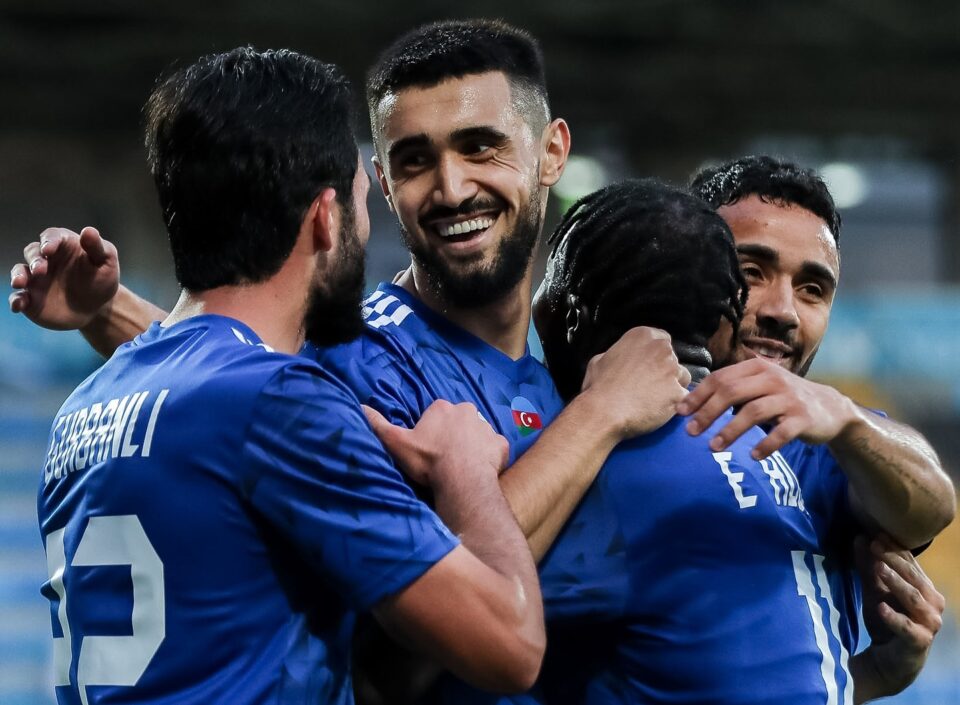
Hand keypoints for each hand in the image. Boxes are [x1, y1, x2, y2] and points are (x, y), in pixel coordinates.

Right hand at [9, 226, 119, 329]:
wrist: (97, 308)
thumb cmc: (101, 280)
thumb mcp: (106, 262)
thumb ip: (96, 247)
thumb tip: (88, 231)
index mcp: (63, 245)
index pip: (51, 237)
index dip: (48, 241)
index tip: (48, 249)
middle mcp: (46, 259)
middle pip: (32, 252)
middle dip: (34, 259)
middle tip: (40, 270)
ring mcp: (36, 279)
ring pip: (20, 272)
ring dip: (18, 276)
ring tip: (21, 283)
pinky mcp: (31, 297)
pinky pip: (18, 297)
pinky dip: (16, 300)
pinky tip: (20, 304)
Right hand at [363, 401, 508, 488]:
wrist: (462, 480)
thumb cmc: (428, 460)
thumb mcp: (396, 443)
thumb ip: (378, 425)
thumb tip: (360, 406)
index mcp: (442, 407)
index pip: (435, 413)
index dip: (430, 430)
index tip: (426, 448)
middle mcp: (467, 411)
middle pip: (458, 420)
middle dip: (452, 434)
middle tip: (443, 457)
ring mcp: (487, 427)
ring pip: (477, 433)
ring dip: (471, 445)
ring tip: (460, 466)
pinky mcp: (501, 444)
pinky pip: (494, 448)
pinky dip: (488, 456)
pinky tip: (479, 469)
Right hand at [580, 326, 690, 437]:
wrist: (604, 412)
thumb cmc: (600, 388)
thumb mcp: (599, 360)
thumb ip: (617, 353)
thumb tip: (619, 359)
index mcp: (642, 336)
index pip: (662, 339)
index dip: (656, 355)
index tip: (649, 366)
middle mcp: (661, 348)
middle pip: (673, 358)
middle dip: (665, 371)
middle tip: (648, 385)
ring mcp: (672, 370)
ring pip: (682, 377)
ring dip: (672, 386)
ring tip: (653, 400)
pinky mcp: (679, 392)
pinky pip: (684, 397)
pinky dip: (675, 404)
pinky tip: (659, 409)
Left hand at [676, 357, 855, 458]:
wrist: (829, 407)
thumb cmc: (782, 397)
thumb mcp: (759, 386)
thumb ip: (733, 390)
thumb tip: (693, 403)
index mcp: (756, 368)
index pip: (720, 378)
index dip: (698, 396)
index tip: (680, 412)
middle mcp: (772, 378)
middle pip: (731, 392)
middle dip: (707, 413)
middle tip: (690, 432)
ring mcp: (789, 398)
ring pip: (753, 412)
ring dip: (730, 431)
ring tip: (713, 447)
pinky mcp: (803, 418)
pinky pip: (781, 433)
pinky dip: (765, 445)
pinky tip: (753, 456)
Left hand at [853, 533, 943, 699]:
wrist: (888, 658)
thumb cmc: (885, 619)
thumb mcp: (873, 590)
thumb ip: (868, 566)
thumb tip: (860, 537)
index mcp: (924, 587)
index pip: (911, 563)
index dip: (894, 548)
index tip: (875, 535)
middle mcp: (933, 603)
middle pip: (914, 577)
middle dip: (894, 560)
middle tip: (876, 546)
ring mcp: (929, 623)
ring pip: (914, 599)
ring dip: (896, 583)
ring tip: (879, 569)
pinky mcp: (920, 641)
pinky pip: (907, 628)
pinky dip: (895, 618)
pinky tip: (881, 607)